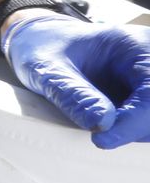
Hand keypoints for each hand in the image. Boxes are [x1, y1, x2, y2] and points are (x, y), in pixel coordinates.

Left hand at [3, 14, 149, 147]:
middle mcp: (149, 60)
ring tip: (93, 119)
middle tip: (97, 135)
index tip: (101, 140)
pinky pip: (146, 122)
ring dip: (132, 130)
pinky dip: (129, 129)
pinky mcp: (143, 94)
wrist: (43, 42)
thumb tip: (102, 123)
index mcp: (133, 45)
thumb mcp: (47, 68)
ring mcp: (148, 79)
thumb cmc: (44, 49)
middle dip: (133, 128)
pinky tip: (104, 123)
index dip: (133, 122)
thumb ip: (73, 93)